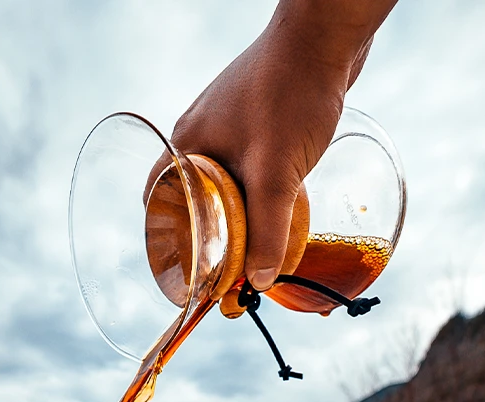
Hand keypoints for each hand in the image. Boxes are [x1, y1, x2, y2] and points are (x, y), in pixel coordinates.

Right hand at [171, 0, 395, 289]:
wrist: (327, 36)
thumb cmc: (292, 94)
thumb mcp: (275, 175)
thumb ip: (267, 231)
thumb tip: (260, 282)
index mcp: (186, 146)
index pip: (157, 200)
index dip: (165, 238)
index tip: (184, 268)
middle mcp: (200, 134)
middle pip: (192, 197)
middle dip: (208, 232)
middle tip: (224, 266)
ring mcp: (229, 123)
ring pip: (223, 182)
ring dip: (236, 211)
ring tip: (254, 241)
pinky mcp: (259, 116)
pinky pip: (248, 165)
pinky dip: (257, 188)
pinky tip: (277, 201)